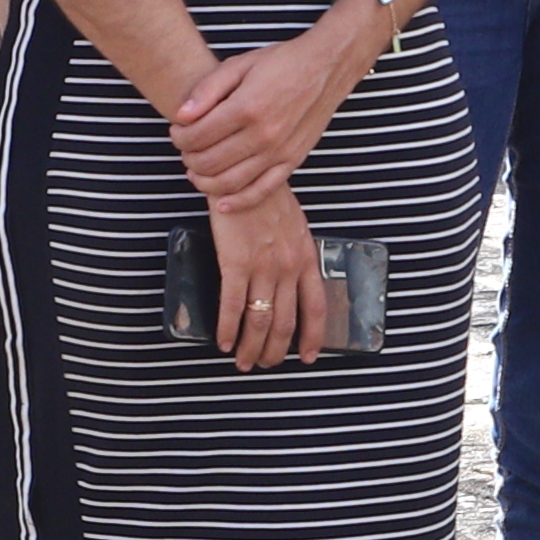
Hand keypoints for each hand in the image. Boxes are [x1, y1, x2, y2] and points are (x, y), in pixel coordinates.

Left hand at [166, 25, 361, 210]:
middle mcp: (263, 134)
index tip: (176, 131)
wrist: (325, 68)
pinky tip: (221, 203)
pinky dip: (238, 202)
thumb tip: (181, 115)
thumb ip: (207, 90)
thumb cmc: (281, 63)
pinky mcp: (292, 161)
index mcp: (246, 107)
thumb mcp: (239, 64)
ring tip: (196, 171)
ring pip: (230, 182)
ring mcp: (279, 152)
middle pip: (209, 162)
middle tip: (185, 149)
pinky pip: (262, 192)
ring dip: (204, 181)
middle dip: (188, 158)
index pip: (198, 136)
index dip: (179, 137)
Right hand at [200, 179, 325, 371]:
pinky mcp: (235, 263)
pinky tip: (223, 342)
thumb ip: (295, 253)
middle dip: (275, 351)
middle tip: (265, 364)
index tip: (309, 356)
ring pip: (260, 321)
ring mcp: (263, 267)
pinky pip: (232, 306)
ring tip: (243, 362)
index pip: (316, 308)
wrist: (242, 174)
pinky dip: (227, 329)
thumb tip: (289, 280)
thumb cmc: (266, 197)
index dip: (313, 337)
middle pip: (285, 323)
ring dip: (251, 347)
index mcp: (305, 258)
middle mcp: (288, 267)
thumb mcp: (294, 225)